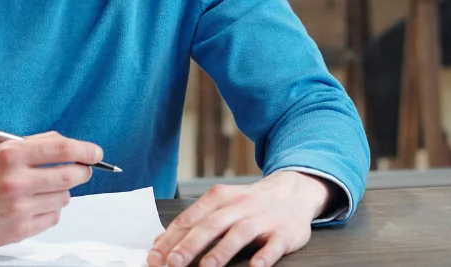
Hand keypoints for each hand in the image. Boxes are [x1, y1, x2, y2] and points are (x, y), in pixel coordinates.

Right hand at [0, 131, 101, 246]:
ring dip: (59, 192)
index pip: (63, 148)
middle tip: (79, 170)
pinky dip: (49, 211)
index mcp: (11, 154)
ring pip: (64, 198)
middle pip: (71, 175)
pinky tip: (32, 205)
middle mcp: (15, 181)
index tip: (95, 153)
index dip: (86, 150)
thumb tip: (70, 146)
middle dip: (81, 171)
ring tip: (39, 190)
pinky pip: (53, 218)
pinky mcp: (18, 229)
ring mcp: (17, 207)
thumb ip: (36, 144)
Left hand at [148, 172, 331, 266]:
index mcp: (219, 198)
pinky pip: (273, 246)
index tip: (155, 256)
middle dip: (190, 245)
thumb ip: (195, 220)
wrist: (294, 190)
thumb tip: (161, 241)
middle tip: (173, 263)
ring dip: (222, 250)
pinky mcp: (284, 233)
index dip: (171, 238)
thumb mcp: (222, 204)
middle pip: (211, 225)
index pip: (190, 219)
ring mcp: (262, 219)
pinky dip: (264, 258)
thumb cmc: (251, 202)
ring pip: (239, 234)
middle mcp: (239, 206)